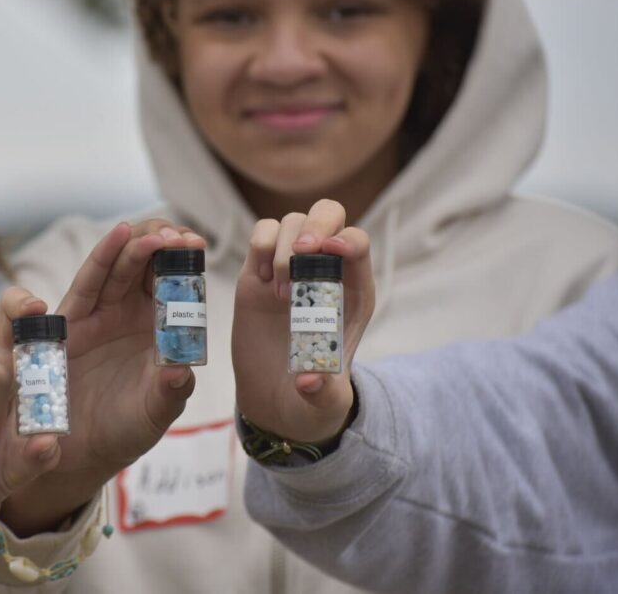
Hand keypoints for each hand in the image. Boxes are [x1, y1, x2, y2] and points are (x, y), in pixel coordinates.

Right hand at [0, 220, 204, 533]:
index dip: (185, 259)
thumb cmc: (123, 430)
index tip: (199, 244)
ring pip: (120, 265)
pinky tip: (119, 235)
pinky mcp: (71, 321)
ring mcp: (100, 313)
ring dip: (138, 244)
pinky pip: (88, 282)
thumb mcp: (154, 414)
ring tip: (158, 233)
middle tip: (182, 235)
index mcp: (157, 327)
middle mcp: (129, 312)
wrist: (78, 453)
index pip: (174, 281)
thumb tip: (183, 370)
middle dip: (164, 242)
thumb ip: (171, 392)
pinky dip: (104, 256)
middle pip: (147, 263)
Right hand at [233, 199, 374, 443]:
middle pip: (328, 214)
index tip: (327, 253)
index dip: (346, 240)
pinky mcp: (259, 271)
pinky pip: (262, 233)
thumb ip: (322, 393)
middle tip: (297, 258)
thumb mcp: (325, 402)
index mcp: (353, 294)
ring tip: (279, 290)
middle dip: (314, 226)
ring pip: (292, 221)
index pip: (358, 245)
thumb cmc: (311, 397)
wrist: (276, 399)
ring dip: (283, 246)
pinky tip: (261, 279)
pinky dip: (259, 244)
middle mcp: (324, 272)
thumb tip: (308, 380)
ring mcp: (290, 267)